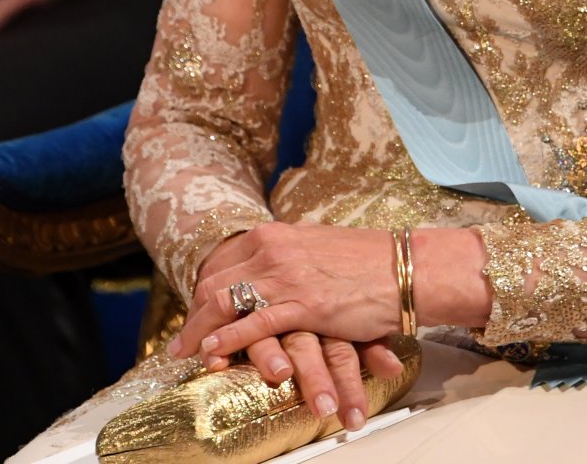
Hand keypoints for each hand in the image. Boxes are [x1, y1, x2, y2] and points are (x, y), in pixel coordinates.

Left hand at [169, 224, 490, 419]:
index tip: (192, 313)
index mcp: (277, 234)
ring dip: (200, 330)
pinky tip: (211, 351)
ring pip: (226, 302)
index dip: (202, 291)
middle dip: (193, 314)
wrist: (405, 267)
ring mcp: (288, 276)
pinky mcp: (305, 304)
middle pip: (215, 282)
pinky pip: (254, 323)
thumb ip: (289, 258)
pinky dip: (228, 338)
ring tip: (184, 352)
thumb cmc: (366, 262)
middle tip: (181, 341)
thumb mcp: (316, 249)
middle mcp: (275, 249)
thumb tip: (270, 270)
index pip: (222, 262)